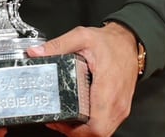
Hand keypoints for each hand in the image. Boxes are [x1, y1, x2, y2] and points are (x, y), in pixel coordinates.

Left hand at [26, 23, 140, 136]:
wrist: (128, 42)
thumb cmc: (111, 43)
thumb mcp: (82, 37)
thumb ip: (58, 45)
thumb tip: (36, 53)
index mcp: (107, 89)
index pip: (95, 127)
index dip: (75, 130)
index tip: (59, 121)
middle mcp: (117, 103)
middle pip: (97, 134)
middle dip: (76, 132)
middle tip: (59, 121)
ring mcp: (120, 108)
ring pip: (103, 132)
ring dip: (84, 130)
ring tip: (66, 119)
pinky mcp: (121, 108)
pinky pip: (106, 125)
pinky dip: (92, 126)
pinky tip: (80, 116)